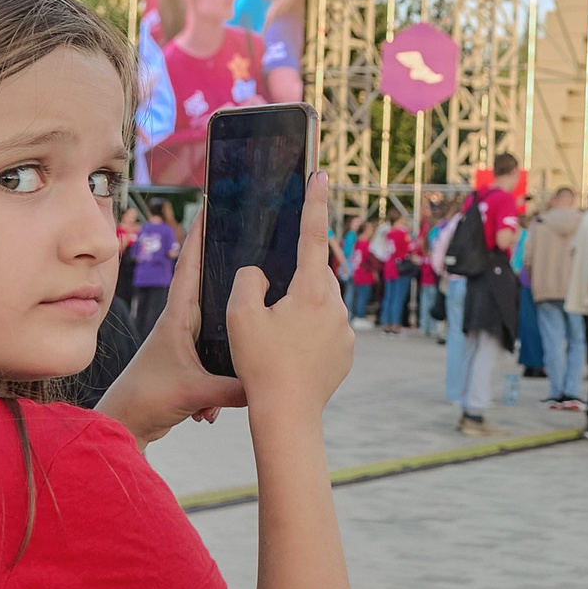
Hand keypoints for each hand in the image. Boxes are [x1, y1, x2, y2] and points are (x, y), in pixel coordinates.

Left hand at [97, 206, 245, 444]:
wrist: (126, 424)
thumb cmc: (147, 399)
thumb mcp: (194, 391)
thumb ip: (233, 386)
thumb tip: (266, 382)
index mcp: (178, 317)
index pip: (191, 267)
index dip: (200, 236)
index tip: (210, 206)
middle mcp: (183, 323)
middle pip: (211, 285)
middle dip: (229, 265)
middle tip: (252, 240)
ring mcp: (188, 341)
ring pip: (221, 320)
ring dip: (237, 319)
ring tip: (260, 302)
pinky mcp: (194, 361)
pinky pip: (222, 351)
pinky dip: (233, 363)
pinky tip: (241, 379)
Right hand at [225, 173, 355, 421]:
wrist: (288, 413)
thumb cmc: (261, 364)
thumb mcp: (241, 316)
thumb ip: (249, 280)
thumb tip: (261, 273)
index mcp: (312, 291)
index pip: (312, 235)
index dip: (314, 202)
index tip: (319, 174)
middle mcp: (337, 306)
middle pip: (316, 273)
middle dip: (296, 275)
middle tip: (271, 300)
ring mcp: (346, 330)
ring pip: (322, 302)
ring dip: (301, 306)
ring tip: (276, 334)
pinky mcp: (347, 351)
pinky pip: (328, 328)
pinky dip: (309, 331)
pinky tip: (289, 351)